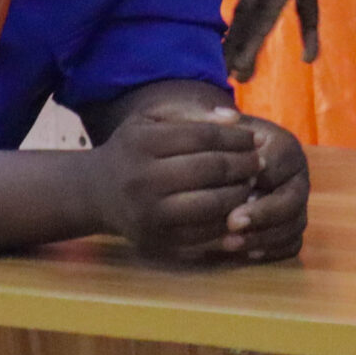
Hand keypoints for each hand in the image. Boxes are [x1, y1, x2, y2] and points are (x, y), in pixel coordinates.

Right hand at [80, 99, 267, 261]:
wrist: (96, 192)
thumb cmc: (134, 149)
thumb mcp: (152, 121)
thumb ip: (193, 115)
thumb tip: (235, 118)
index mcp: (143, 143)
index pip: (204, 136)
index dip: (237, 138)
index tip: (255, 139)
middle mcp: (143, 179)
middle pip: (211, 169)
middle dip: (243, 165)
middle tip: (259, 162)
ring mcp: (149, 214)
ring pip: (212, 204)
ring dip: (240, 194)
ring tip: (251, 184)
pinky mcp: (156, 239)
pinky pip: (203, 232)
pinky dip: (226, 220)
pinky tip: (237, 208)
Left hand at [222, 117, 310, 262]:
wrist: (228, 155)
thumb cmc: (218, 141)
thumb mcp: (213, 126)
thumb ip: (215, 122)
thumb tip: (222, 116)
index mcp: (284, 146)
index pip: (277, 163)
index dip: (254, 177)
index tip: (230, 188)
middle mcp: (297, 175)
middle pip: (293, 199)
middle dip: (263, 214)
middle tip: (231, 223)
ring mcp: (296, 202)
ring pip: (293, 225)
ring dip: (264, 238)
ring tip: (230, 244)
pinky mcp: (290, 224)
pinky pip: (292, 243)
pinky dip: (272, 251)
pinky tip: (245, 255)